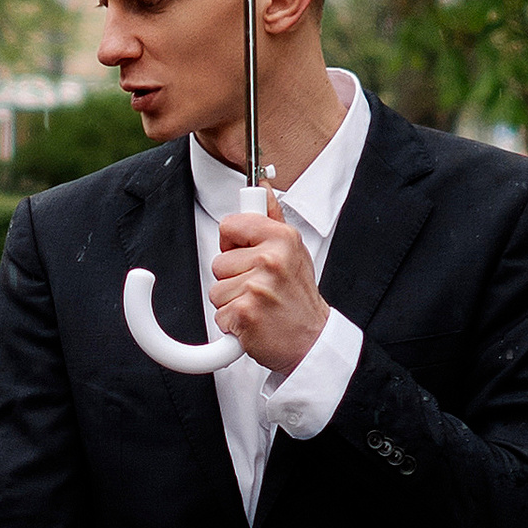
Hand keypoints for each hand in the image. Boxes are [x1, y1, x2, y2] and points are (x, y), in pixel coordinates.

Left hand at [211, 193, 326, 375]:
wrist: (311, 340)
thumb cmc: (298, 298)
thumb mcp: (294, 251)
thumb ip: (272, 219)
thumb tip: (260, 188)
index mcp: (281, 238)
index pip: (230, 225)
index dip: (233, 245)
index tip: (248, 257)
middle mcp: (271, 259)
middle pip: (219, 262)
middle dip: (233, 279)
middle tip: (260, 290)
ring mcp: (257, 286)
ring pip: (216, 290)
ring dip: (231, 303)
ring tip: (258, 306)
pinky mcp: (245, 312)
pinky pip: (218, 315)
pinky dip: (232, 325)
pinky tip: (254, 322)